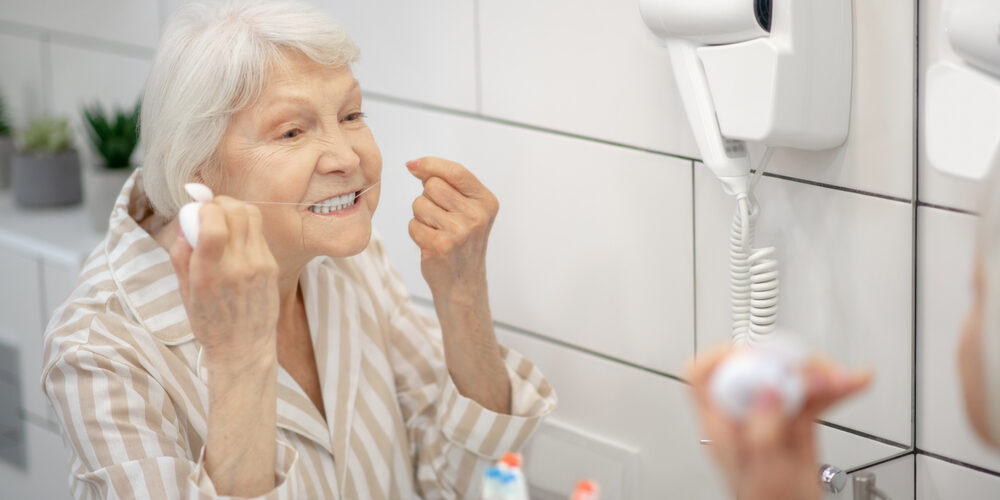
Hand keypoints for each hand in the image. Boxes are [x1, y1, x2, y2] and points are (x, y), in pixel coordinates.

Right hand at [169, 196, 279, 372]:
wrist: (243, 347)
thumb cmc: (209, 321)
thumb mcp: (183, 290)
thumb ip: (181, 252)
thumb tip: (186, 218)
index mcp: (210, 274)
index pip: (213, 223)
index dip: (204, 208)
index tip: (197, 213)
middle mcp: (238, 267)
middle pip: (234, 210)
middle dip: (218, 203)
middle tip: (210, 213)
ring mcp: (259, 265)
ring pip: (251, 214)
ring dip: (234, 209)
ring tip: (224, 221)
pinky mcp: (272, 266)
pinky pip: (259, 232)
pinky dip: (246, 227)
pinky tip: (237, 241)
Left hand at [405, 157, 498, 304]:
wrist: (462, 283)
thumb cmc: (461, 242)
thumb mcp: (467, 210)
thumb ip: (447, 184)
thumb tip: (415, 165)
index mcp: (486, 202)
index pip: (455, 171)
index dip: (430, 164)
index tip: (413, 165)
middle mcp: (477, 216)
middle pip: (432, 185)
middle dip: (428, 197)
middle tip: (440, 217)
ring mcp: (459, 231)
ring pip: (420, 204)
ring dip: (421, 216)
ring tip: (437, 231)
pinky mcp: (441, 245)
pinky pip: (413, 224)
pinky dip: (416, 232)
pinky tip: (431, 243)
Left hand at [687, 345, 871, 499]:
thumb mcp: (764, 470)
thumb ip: (763, 430)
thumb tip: (768, 390)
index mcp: (721, 423)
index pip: (703, 376)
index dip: (724, 356)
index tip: (759, 358)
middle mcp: (743, 413)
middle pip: (756, 369)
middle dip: (790, 364)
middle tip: (816, 374)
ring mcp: (771, 412)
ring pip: (790, 378)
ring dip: (820, 374)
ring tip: (845, 379)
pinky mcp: (796, 417)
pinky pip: (814, 395)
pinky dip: (835, 388)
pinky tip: (853, 383)